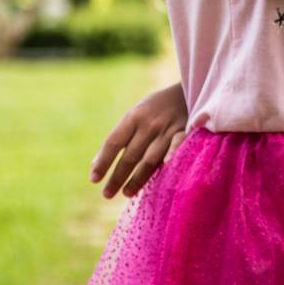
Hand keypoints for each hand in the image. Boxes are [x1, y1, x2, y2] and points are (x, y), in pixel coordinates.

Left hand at [88, 81, 188, 199]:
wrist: (189, 90)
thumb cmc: (158, 107)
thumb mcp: (136, 115)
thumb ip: (120, 136)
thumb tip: (96, 163)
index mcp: (134, 116)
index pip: (113, 142)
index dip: (103, 161)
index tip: (94, 179)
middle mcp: (149, 123)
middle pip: (130, 155)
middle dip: (117, 177)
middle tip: (107, 194)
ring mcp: (167, 129)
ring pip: (149, 159)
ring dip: (137, 179)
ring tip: (126, 193)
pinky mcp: (185, 133)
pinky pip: (176, 149)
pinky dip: (170, 158)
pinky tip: (164, 170)